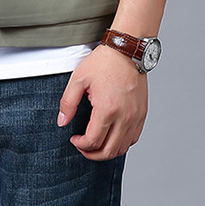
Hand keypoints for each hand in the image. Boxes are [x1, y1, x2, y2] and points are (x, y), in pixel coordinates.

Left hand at [57, 43, 147, 160]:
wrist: (127, 51)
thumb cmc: (103, 63)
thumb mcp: (78, 79)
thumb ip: (68, 103)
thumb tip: (61, 122)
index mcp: (107, 109)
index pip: (93, 141)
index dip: (80, 145)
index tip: (73, 139)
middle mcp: (124, 117)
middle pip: (109, 151)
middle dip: (92, 154)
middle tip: (82, 147)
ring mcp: (135, 117)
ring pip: (122, 148)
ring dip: (107, 151)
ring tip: (95, 144)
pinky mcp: (142, 114)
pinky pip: (133, 139)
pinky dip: (121, 143)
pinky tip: (110, 136)